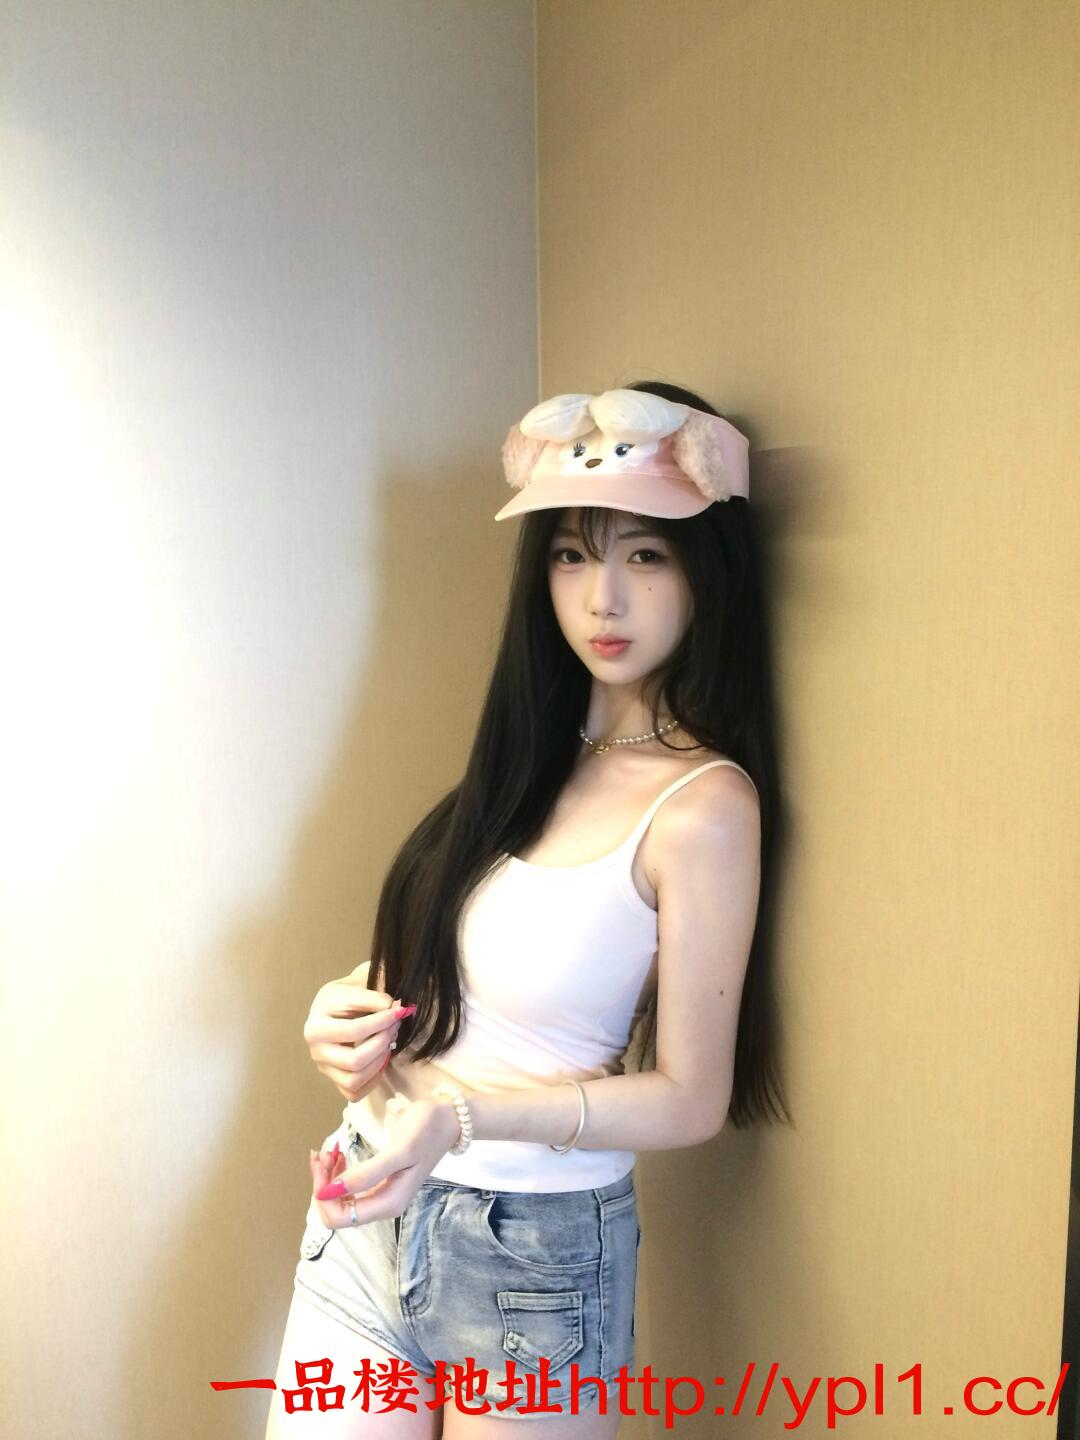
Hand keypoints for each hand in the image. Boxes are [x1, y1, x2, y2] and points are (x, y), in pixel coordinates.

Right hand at [303, 962, 414, 1101]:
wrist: (336, 1006)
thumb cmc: (347, 994)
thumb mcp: (358, 983)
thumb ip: (376, 995)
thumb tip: (396, 1009)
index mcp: (316, 1023)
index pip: (354, 1030)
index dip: (382, 1021)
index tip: (400, 1010)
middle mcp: (315, 1047)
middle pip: (354, 1060)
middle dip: (382, 1043)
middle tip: (397, 1026)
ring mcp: (323, 1066)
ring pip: (355, 1078)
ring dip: (380, 1061)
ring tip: (390, 1040)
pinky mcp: (333, 1079)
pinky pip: (354, 1092)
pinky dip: (373, 1079)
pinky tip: (382, 1059)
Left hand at [309, 1098, 460, 1227]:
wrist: (448, 1119)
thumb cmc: (426, 1131)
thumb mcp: (398, 1151)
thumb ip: (365, 1174)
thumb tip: (328, 1193)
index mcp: (388, 1204)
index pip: (339, 1218)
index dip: (323, 1195)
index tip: (322, 1161)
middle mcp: (383, 1205)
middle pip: (336, 1210)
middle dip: (323, 1183)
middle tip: (323, 1151)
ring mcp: (381, 1194)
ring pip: (340, 1198)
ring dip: (328, 1175)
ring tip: (330, 1149)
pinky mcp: (380, 1182)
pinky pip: (349, 1186)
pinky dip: (338, 1171)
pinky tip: (338, 1153)